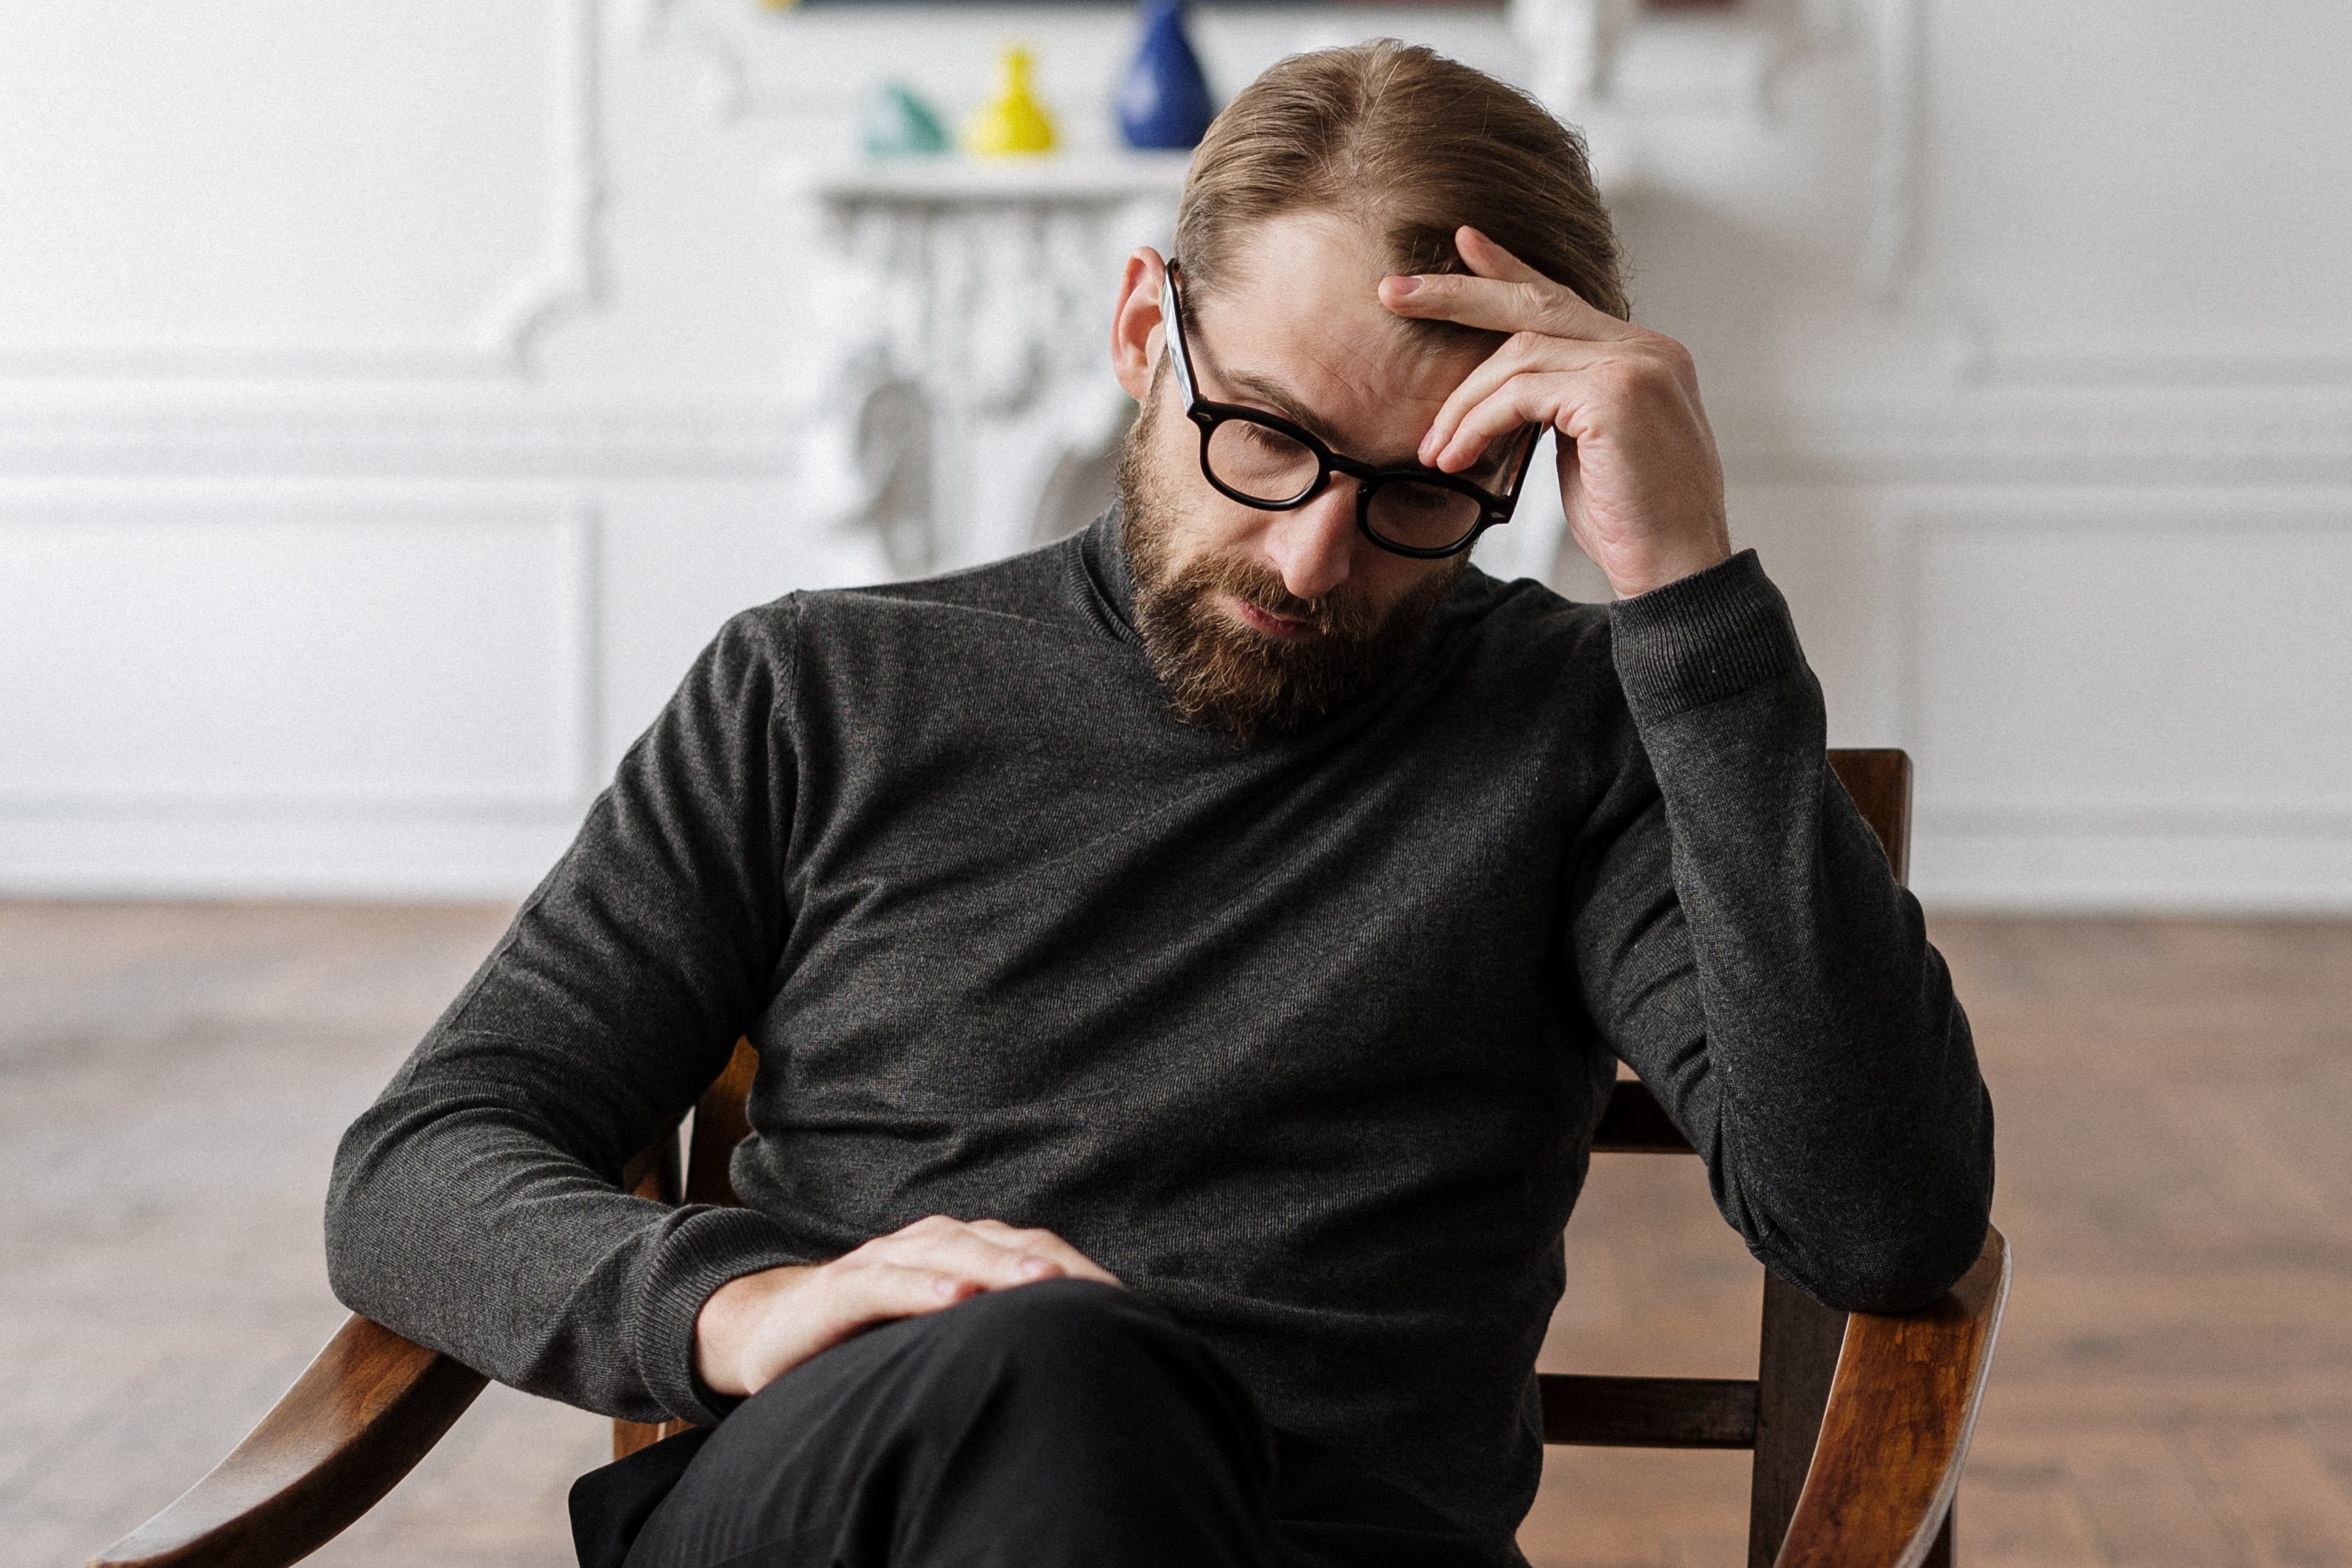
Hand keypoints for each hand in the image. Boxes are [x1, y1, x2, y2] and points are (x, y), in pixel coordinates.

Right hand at [693, 1214, 1121, 1398]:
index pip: (1036, 1251)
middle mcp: (933, 1242)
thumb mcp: (942, 1331)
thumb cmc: (872, 1334)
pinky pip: (887, 1280)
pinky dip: (922, 1286)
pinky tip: (954, 1297)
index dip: (1080, 1272)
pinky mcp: (842, 1286)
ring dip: (1000, 1267)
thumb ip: (996, 1329)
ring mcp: (887, 1259)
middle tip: (1103, 1294)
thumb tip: (1073, 1352)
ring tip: (1040, 1284)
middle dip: (1055, 1265)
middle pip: (1007, 1244)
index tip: (1126, 1304)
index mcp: (966, 1249)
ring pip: (954, 1251)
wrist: (771, 1329)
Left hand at [1379, 227, 1730, 599]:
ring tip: (1433, 448)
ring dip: (1463, 402)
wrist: (1679, 573)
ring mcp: (1637, 365)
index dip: (1510, 273)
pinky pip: (1521, 393)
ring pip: (1519, 354)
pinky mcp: (1616, 395)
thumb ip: (1560, 408)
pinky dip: (1478, 422)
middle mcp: (1648, 348)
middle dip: (1459, 294)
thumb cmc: (1633, 525)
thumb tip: (1505, 398)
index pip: (1565, 300)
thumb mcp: (1589, 451)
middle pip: (1537, 303)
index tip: (1464, 247)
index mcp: (1646, 356)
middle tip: (1393, 291)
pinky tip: (1457, 455)